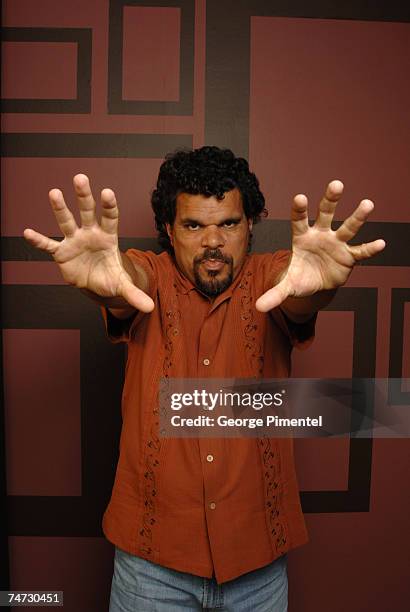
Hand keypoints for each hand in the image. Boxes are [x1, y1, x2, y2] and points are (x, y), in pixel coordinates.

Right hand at [24, 174, 153, 312]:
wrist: (96, 283)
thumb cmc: (110, 276)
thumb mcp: (122, 285)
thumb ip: (134, 294)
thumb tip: (150, 308)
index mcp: (108, 237)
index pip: (110, 218)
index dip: (109, 206)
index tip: (107, 191)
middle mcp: (90, 233)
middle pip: (87, 212)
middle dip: (84, 196)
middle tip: (81, 177)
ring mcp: (75, 241)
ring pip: (67, 221)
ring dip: (60, 209)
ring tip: (54, 193)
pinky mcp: (61, 252)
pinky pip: (49, 245)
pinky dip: (39, 241)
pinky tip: (28, 233)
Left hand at [255, 180, 385, 311]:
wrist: (316, 284)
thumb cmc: (300, 277)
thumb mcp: (287, 286)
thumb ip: (274, 294)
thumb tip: (258, 307)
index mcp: (302, 238)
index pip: (299, 221)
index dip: (299, 210)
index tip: (300, 197)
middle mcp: (320, 235)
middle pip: (325, 214)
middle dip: (330, 200)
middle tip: (336, 184)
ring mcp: (336, 244)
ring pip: (347, 228)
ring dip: (357, 217)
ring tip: (368, 204)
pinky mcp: (349, 256)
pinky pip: (360, 251)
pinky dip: (370, 249)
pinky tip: (380, 244)